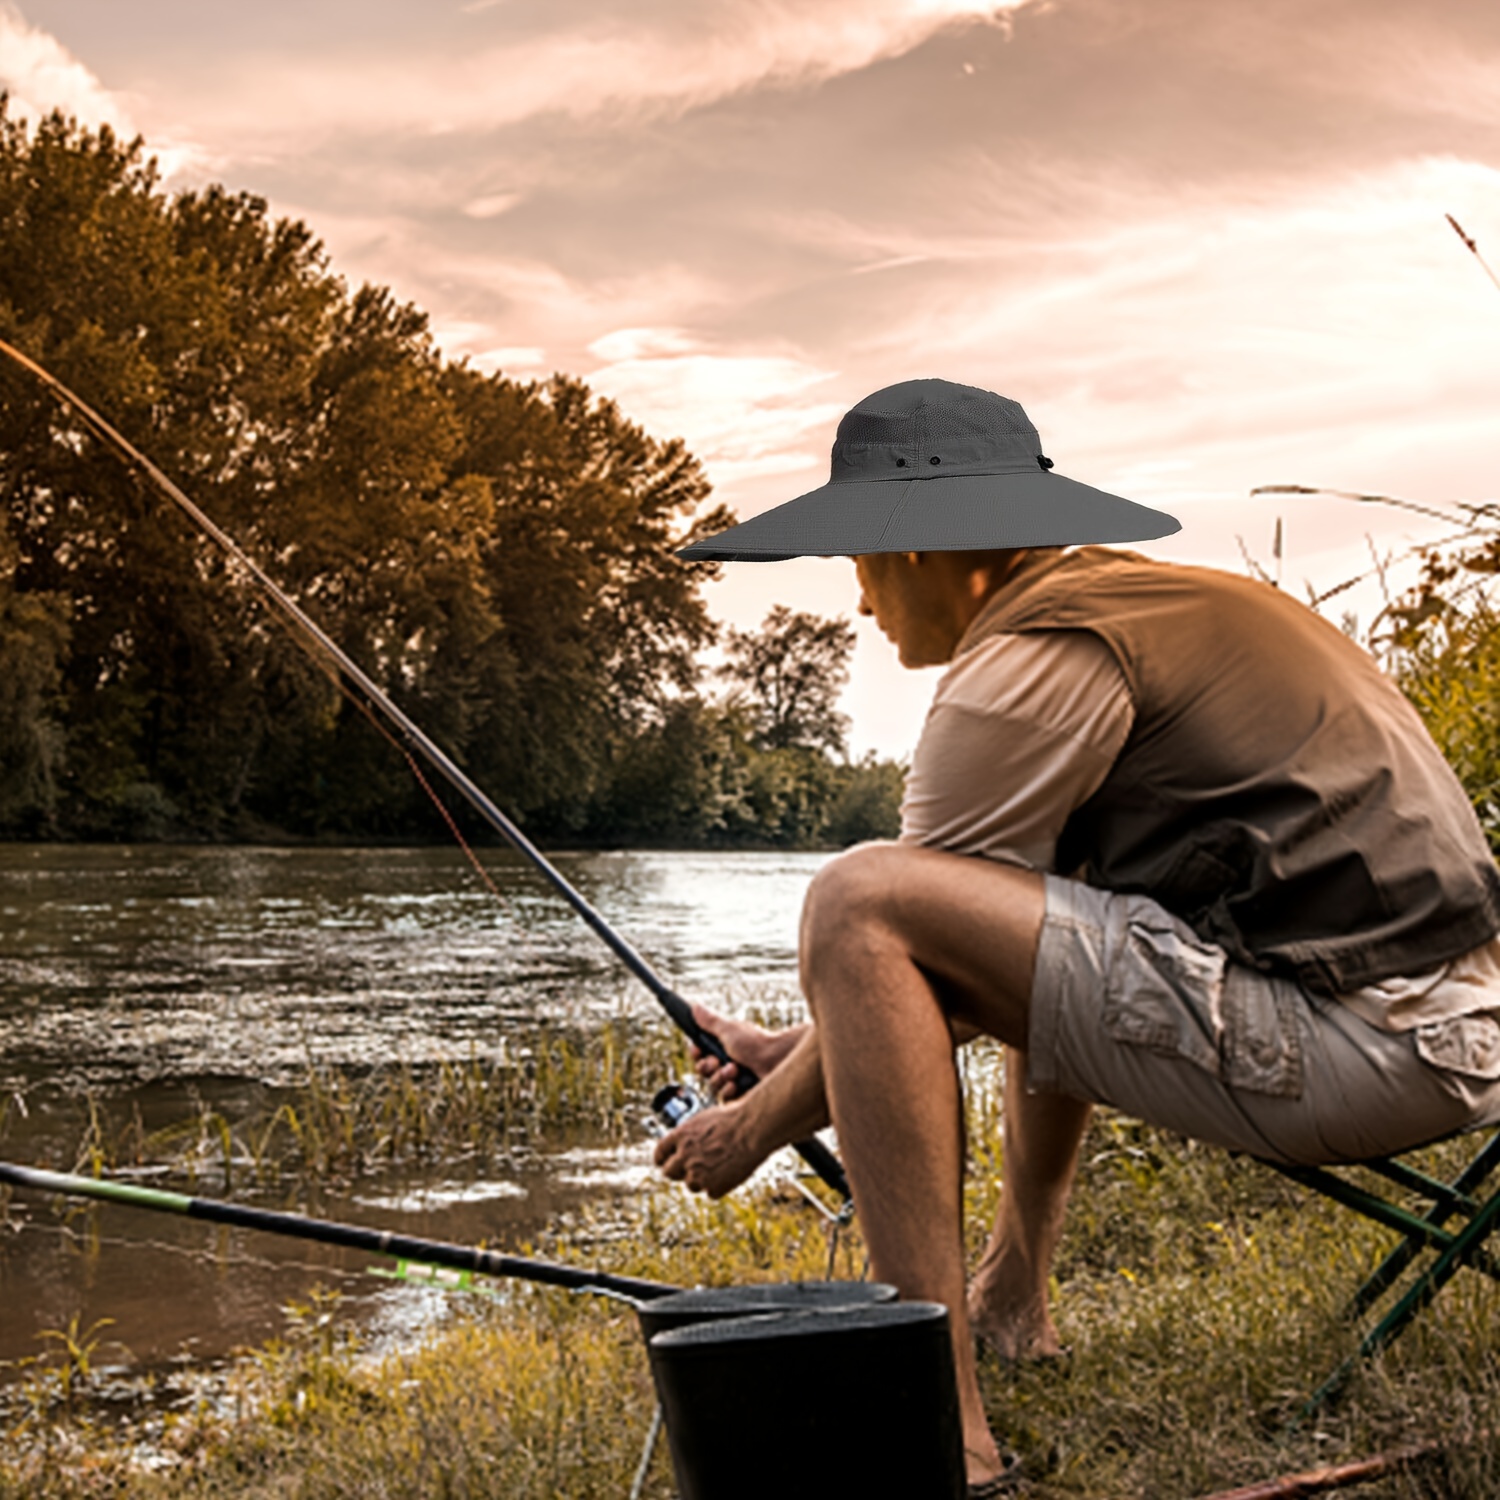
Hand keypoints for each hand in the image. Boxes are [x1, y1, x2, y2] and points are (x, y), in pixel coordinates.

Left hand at [653, 1103, 764, 1198]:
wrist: (753, 1129)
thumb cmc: (734, 1118)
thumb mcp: (705, 1119)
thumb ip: (689, 1135)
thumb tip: (683, 1144)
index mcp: (680, 1136)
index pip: (660, 1153)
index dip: (662, 1158)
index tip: (665, 1162)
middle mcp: (684, 1156)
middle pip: (669, 1173)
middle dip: (678, 1171)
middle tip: (690, 1169)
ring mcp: (697, 1174)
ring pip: (691, 1184)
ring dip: (701, 1179)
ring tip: (719, 1165)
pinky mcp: (713, 1188)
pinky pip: (711, 1192)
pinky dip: (719, 1185)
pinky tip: (730, 1172)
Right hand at [689, 1001, 808, 1101]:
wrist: (778, 1061)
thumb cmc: (757, 1043)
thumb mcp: (728, 1029)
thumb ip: (710, 1021)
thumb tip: (695, 1007)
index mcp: (724, 1046)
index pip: (700, 1054)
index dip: (697, 1054)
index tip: (698, 1050)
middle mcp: (729, 1062)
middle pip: (704, 1070)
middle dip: (709, 1066)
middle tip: (717, 1061)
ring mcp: (735, 1079)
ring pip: (713, 1084)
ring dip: (721, 1076)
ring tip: (735, 1069)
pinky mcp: (741, 1094)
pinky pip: (724, 1097)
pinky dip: (729, 1090)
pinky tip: (737, 1083)